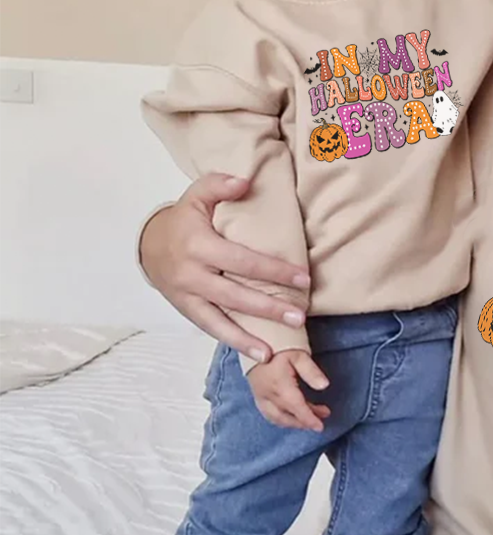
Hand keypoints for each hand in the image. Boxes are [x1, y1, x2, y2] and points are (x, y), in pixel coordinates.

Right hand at [139, 173, 310, 363]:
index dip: (273, 271)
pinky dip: (234, 342)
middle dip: (268, 307)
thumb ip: (219, 185)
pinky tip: (259, 353)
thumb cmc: (183, 219)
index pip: (242, 261)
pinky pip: (212, 329)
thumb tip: (245, 181)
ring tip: (276, 350)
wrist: (147, 245)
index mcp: (199, 245)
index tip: (302, 278)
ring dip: (249, 336)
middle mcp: (192, 275)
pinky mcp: (187, 311)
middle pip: (235, 295)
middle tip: (299, 315)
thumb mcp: (196, 195)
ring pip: (221, 320)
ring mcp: (188, 297)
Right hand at [247, 350, 331, 430]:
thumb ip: (311, 372)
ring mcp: (259, 396)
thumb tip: (324, 386)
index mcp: (280, 387)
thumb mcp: (299, 354)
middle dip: (304, 422)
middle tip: (321, 418)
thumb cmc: (277, 344)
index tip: (320, 426)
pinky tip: (289, 414)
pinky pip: (267, 413)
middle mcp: (267, 395)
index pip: (297, 409)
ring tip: (309, 416)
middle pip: (287, 417)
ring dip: (293, 421)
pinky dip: (281, 418)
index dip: (309, 420)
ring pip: (276, 418)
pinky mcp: (255, 393)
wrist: (252, 338)